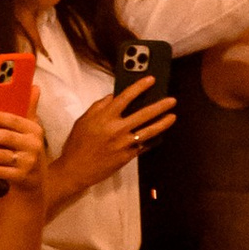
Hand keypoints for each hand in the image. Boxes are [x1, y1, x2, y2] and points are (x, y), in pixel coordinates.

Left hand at [0, 105, 46, 191]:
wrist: (37, 180)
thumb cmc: (28, 149)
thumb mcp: (31, 131)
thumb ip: (29, 110)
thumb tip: (34, 87)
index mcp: (34, 130)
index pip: (15, 120)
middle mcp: (34, 145)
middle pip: (6, 137)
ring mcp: (28, 162)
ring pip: (0, 156)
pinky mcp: (21, 177)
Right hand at [54, 75, 176, 189]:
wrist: (75, 169)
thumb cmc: (77, 143)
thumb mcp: (83, 120)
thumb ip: (99, 106)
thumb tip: (114, 96)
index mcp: (104, 117)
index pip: (125, 97)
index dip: (140, 87)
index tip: (151, 80)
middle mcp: (117, 129)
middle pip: (144, 114)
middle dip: (160, 106)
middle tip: (172, 100)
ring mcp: (124, 143)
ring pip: (149, 131)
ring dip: (163, 123)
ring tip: (173, 116)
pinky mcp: (128, 156)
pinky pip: (144, 145)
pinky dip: (153, 140)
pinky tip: (160, 135)